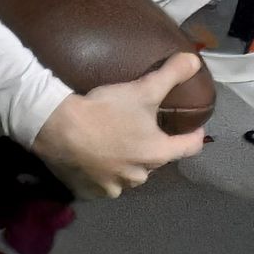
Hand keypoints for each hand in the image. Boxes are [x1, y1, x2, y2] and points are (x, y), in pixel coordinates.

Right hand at [31, 51, 207, 198]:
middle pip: (155, 162)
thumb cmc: (105, 111)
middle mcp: (139, 177)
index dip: (193, 135)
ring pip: (128, 175)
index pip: (189, 148)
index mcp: (157, 154)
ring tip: (114, 147)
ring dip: (126, 164)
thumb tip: (195, 61)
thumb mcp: (143, 89)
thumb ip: (172, 74)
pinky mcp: (90, 192)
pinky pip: (103, 185)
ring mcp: (113, 188)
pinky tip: (94, 161)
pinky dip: (102, 174)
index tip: (192, 128)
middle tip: (139, 130)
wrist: (58, 128)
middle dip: (150, 148)